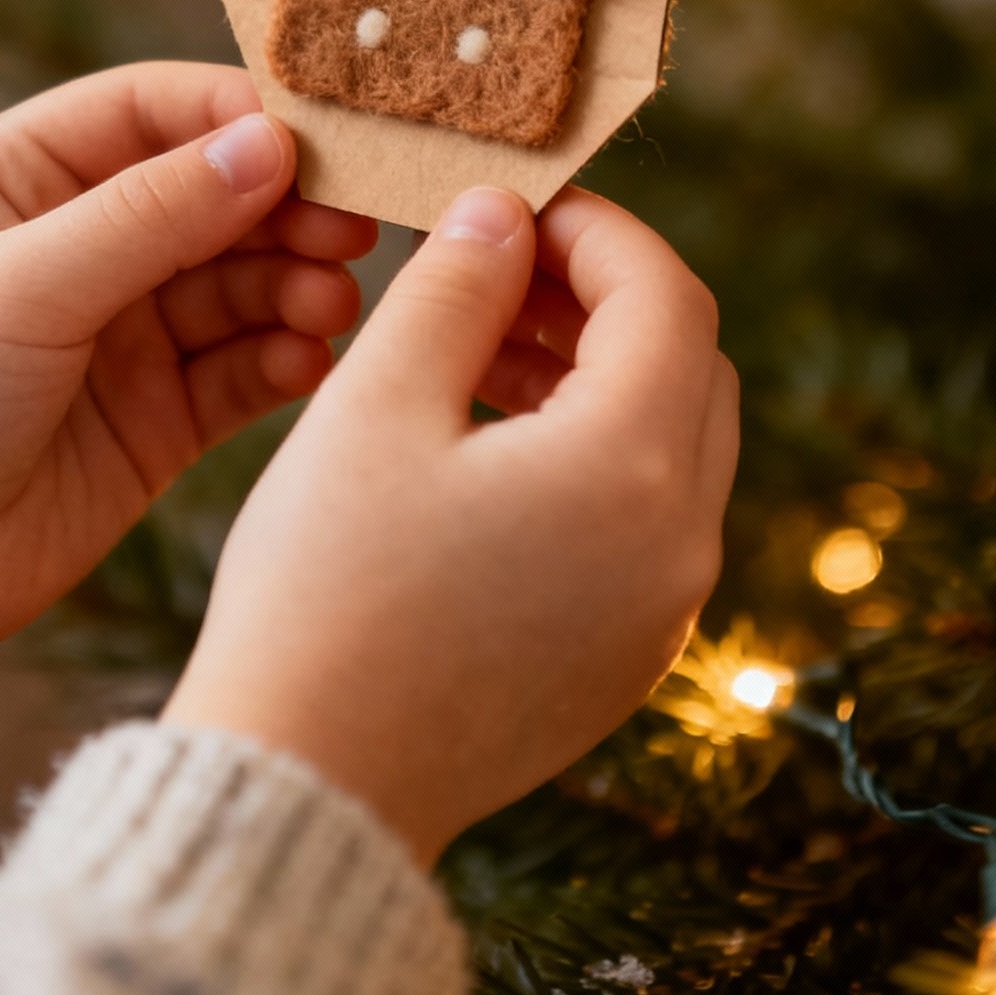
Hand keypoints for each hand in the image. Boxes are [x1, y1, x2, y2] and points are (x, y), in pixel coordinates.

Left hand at [0, 63, 374, 726]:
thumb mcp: (19, 286)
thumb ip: (150, 217)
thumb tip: (270, 145)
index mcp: (24, 176)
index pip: (154, 110)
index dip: (240, 115)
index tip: (320, 138)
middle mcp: (84, 243)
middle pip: (217, 193)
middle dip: (289, 205)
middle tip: (354, 227)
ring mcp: (126, 331)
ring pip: (243, 280)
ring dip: (296, 282)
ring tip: (329, 303)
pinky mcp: (159, 416)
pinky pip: (244, 367)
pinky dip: (285, 357)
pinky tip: (306, 361)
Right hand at [164, 183, 736, 864]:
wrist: (308, 791)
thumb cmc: (327, 590)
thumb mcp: (378, 405)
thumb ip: (454, 288)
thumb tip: (503, 212)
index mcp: (635, 468)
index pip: (665, 295)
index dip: (596, 229)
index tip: (514, 202)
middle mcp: (680, 544)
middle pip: (687, 365)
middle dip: (602, 296)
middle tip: (499, 263)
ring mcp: (661, 613)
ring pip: (668, 442)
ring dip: (595, 371)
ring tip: (478, 338)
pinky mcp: (623, 658)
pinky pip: (642, 518)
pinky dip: (589, 451)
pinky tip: (485, 434)